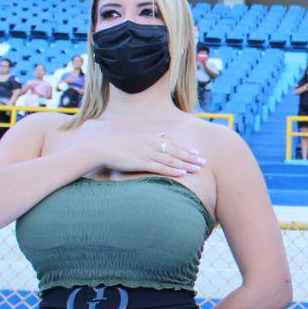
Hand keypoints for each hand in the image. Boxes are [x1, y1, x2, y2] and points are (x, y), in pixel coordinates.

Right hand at [90, 132, 205, 177]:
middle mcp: (152, 145)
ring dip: (186, 165)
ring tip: (197, 169)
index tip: (198, 153)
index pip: (173, 145)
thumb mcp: (138, 136)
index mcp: (152, 138)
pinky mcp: (142, 163)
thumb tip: (162, 135)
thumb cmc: (119, 144)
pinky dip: (172, 170)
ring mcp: (148, 154)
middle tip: (204, 162)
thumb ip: (151, 136)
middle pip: (176, 152)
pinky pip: (160, 167)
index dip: (187, 150)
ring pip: (171, 160)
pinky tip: (182, 173)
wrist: (103, 149)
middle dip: (191, 158)